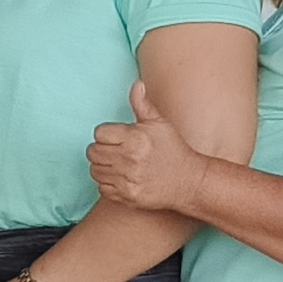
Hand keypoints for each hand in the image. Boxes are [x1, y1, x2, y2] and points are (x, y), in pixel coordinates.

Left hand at [86, 77, 209, 219]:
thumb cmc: (174, 149)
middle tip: (115, 151)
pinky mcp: (127, 196)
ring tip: (117, 164)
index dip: (106, 134)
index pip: (99, 133)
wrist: (189, 181)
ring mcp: (127, 179)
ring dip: (102, 167)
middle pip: (92, 152)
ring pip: (94, 170)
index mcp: (135, 138)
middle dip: (102, 150)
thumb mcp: (160, 124)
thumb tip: (136, 85)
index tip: (117, 138)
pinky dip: (108, 184)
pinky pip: (101, 188)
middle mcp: (129, 159)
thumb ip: (142, 104)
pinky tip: (121, 178)